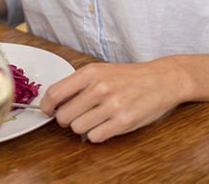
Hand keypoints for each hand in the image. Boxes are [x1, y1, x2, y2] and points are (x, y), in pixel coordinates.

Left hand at [40, 59, 185, 142]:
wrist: (162, 80)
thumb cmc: (128, 77)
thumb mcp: (100, 71)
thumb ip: (77, 84)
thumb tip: (53, 102)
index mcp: (90, 73)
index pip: (55, 93)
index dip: (46, 106)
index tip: (46, 111)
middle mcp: (99, 89)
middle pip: (64, 115)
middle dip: (65, 119)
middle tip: (74, 116)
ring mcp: (113, 106)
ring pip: (78, 128)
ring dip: (81, 127)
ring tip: (92, 119)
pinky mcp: (125, 122)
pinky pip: (95, 137)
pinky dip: (96, 135)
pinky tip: (104, 126)